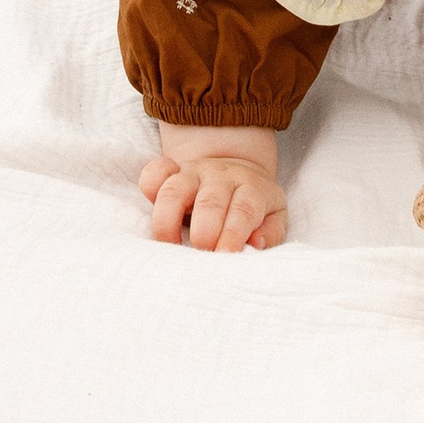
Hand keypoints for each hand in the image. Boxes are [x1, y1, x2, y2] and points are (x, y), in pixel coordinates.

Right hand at [142, 125, 286, 250]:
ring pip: (175, 189)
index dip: (234, 233)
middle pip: (210, 201)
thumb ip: (270, 233)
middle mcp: (221, 177)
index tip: (226, 255)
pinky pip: (156, 171)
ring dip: (168, 220)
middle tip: (202, 253)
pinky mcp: (171, 170)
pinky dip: (150, 184)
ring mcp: (194, 172)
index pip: (244, 210)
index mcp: (251, 189)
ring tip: (171, 246)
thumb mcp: (273, 217)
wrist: (235, 167)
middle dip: (204, 230)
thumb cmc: (254, 205)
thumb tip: (256, 244)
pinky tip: (151, 204)